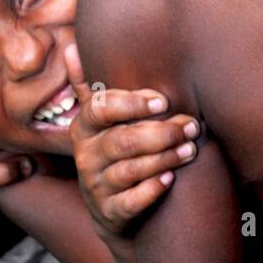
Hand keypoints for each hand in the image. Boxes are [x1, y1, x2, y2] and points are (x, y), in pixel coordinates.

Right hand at [64, 44, 198, 237]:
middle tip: (190, 126)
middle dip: (160, 132)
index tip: (162, 101)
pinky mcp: (110, 213)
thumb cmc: (113, 152)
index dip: (131, 104)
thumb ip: (90, 88)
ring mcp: (96, 187)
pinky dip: (151, 190)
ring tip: (189, 149)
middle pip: (123, 140)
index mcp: (84, 127)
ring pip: (130, 170)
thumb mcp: (98, 121)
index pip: (101, 110)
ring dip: (164, 158)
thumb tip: (72, 49)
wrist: (112, 210)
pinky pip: (130, 202)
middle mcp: (86, 156)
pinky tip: (170, 180)